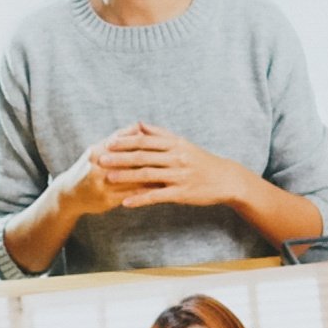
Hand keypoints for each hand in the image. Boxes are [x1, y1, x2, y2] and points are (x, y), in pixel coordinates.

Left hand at [92, 123, 244, 208]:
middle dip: (120, 157)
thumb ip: (160, 134)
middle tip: (101, 159)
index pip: (145, 141)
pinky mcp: (181, 193)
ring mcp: (179, 176)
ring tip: (108, 178)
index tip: (108, 143)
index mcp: (175, 145)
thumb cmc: (202, 161)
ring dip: (126, 177)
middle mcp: (176, 158)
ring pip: (147, 175)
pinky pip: (157, 196)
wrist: (226, 179)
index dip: (125, 142)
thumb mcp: (183, 144)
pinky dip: (140, 199)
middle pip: (143, 156)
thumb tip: (139, 124)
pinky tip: (126, 203)